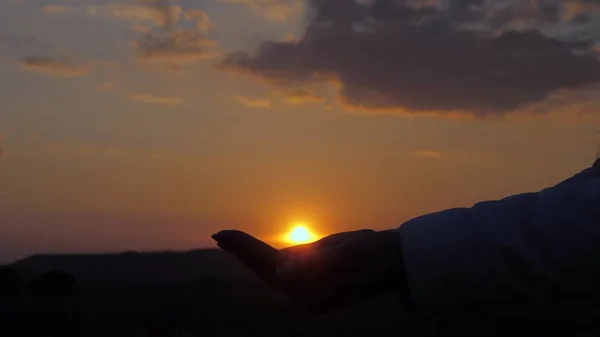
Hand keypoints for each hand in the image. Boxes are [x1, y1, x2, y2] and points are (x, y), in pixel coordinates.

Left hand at [212, 229, 407, 312]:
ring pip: (272, 271)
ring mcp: (311, 290)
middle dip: (242, 252)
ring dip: (251, 255)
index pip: (270, 267)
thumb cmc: (377, 254)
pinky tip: (257, 251)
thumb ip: (315, 264)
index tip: (222, 234)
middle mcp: (308, 296)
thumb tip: (281, 274)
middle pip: (266, 272)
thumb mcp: (349, 254)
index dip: (245, 249)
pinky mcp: (316, 282)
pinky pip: (284, 269)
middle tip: (218, 234)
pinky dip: (266, 257)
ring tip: (229, 240)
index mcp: (313, 291)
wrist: (399, 263)